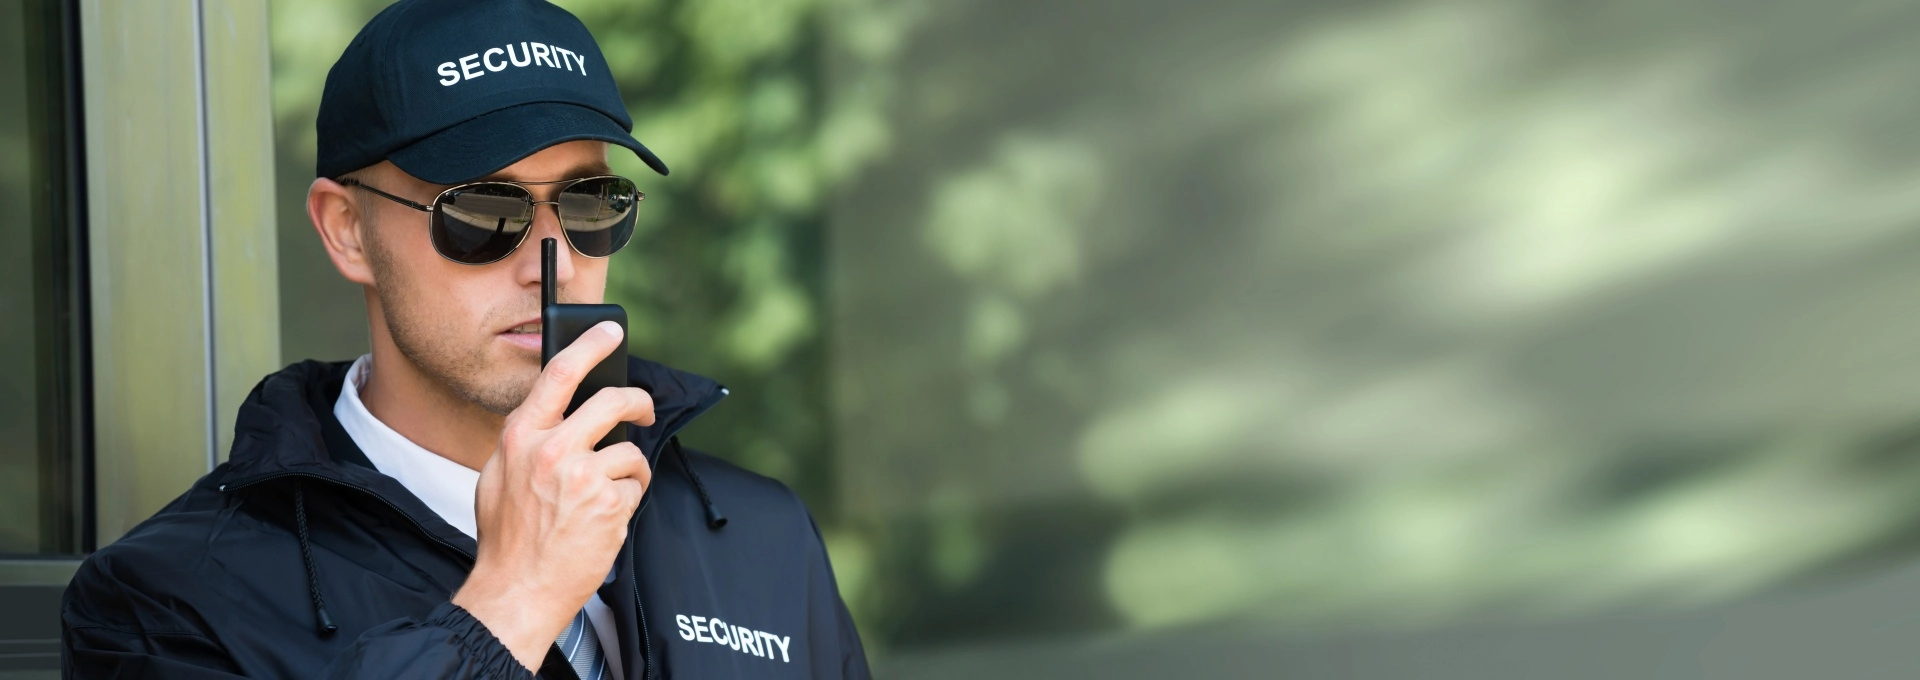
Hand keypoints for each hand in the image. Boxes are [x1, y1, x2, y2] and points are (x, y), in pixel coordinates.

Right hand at [452, 321, 654, 670]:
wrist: (516, 590)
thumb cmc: (507, 538)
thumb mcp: (499, 476)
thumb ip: (529, 441)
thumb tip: (561, 413)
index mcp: (520, 436)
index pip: (560, 374)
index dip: (591, 345)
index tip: (611, 332)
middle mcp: (552, 449)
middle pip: (613, 401)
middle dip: (638, 403)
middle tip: (644, 411)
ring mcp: (583, 476)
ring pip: (629, 453)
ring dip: (629, 473)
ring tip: (607, 497)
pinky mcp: (610, 504)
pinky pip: (635, 489)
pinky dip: (626, 503)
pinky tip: (604, 521)